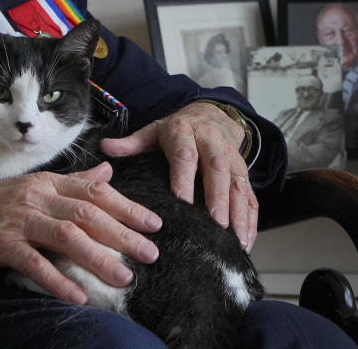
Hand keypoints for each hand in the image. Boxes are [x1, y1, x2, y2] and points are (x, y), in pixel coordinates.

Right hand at [0, 162, 161, 304]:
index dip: (127, 206)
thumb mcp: (32, 187)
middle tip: (150, 253)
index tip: (153, 223)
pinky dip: (57, 280)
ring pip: (67, 236)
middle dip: (123, 233)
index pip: (94, 191)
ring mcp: (17, 219)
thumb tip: (107, 173)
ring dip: (99, 258)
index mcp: (46, 182)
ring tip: (125, 277)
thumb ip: (72, 182)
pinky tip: (77, 296)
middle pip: (87, 213)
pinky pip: (34, 263)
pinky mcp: (0, 243)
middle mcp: (36, 197)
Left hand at [100, 102, 257, 251]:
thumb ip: (131, 143)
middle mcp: (212, 142)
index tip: (182, 201)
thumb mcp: (153, 131)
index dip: (184, 177)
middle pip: (217, 168)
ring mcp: (232, 157)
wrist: (211, 115)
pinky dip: (251, 219)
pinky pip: (251, 195)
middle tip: (216, 223)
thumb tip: (106, 148)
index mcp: (185, 132)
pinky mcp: (244, 172)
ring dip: (239, 212)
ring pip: (239, 183)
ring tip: (236, 239)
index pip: (185, 155)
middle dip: (218, 196)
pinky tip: (247, 241)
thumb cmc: (177, 131)